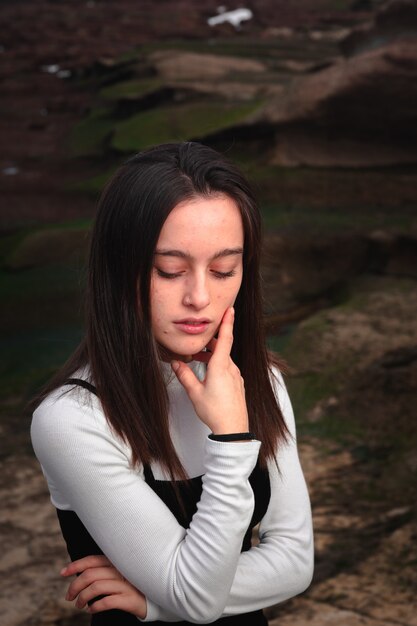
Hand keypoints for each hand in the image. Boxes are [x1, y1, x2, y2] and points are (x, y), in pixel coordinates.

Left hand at [61, 555, 146, 617]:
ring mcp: (127, 584)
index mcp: (117, 561)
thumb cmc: (133, 585)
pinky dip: (95, 606)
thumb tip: (79, 574)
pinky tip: (91, 610)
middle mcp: (121, 570)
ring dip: (83, 597)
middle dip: (75, 586)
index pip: (92, 560)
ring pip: (96, 587)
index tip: (63, 573)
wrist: (157, 597)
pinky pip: (107, 602)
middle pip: (91, 575)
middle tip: (69, 597)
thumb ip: (104, 570)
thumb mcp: (119, 573)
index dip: (76, 565)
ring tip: (79, 605)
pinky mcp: (130, 599)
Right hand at [171, 307, 248, 434]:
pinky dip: (218, 365)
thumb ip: (185, 375)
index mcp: (221, 367)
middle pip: (222, 348)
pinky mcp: (238, 384)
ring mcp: (236, 377)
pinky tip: (209, 374)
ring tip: (198, 360)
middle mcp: (231, 369)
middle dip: (209, 343)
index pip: (225, 339)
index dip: (227, 323)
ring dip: (212, 356)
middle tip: (196, 342)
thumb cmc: (215, 412)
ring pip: (224, 359)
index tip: (229, 310)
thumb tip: (177, 363)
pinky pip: (228, 368)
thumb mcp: (195, 393)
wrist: (233, 429)